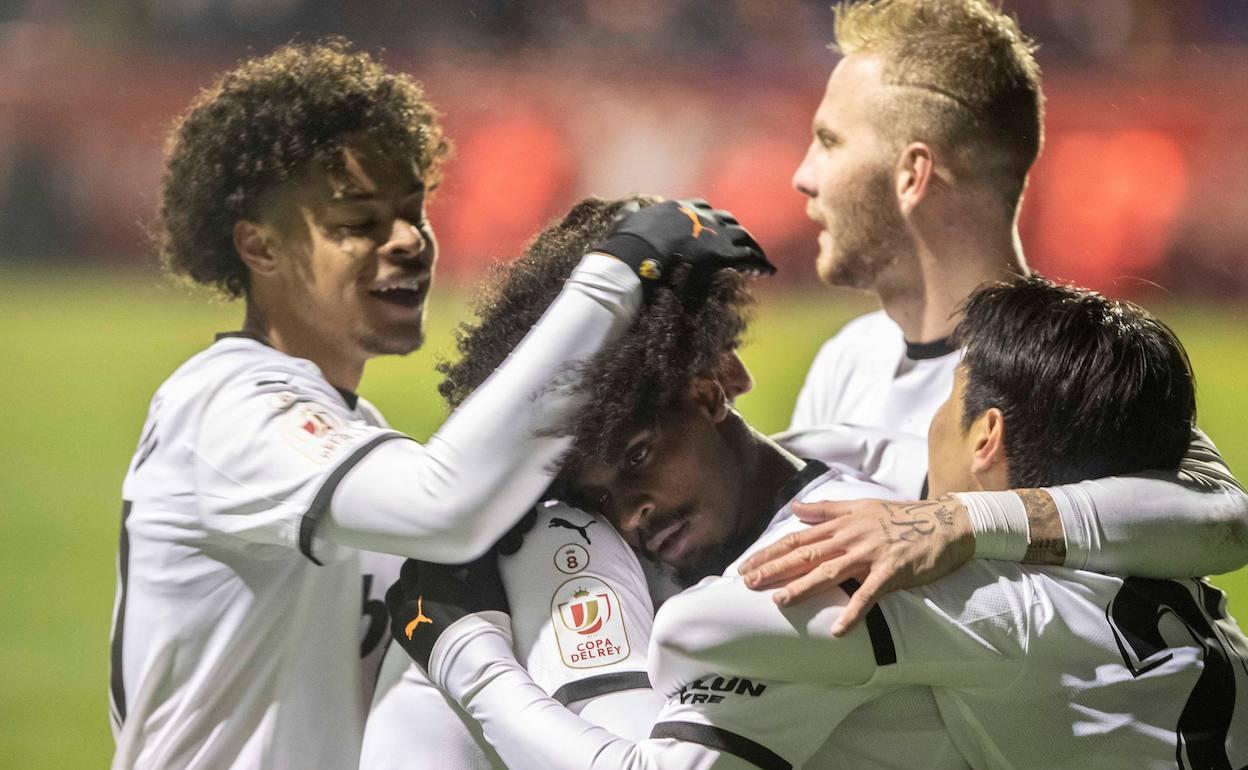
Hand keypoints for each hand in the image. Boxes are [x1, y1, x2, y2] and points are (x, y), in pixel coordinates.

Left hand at [385, 552, 509, 669]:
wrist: (471, 664)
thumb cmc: (483, 623)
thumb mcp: (489, 586)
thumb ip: (481, 561)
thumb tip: (481, 547)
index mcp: (432, 579)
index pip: (427, 554)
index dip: (437, 550)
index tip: (446, 552)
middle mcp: (412, 594)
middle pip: (409, 570)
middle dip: (421, 566)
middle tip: (435, 568)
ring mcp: (403, 616)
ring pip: (395, 590)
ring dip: (406, 585)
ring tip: (420, 588)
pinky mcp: (402, 636)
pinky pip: (394, 614)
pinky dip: (403, 607)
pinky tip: (415, 610)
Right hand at [594, 199, 774, 285]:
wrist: (634, 258)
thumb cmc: (626, 244)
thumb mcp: (626, 220)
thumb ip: (630, 212)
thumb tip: (629, 206)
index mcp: (678, 208)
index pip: (701, 208)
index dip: (711, 219)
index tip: (716, 229)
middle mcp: (699, 216)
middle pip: (727, 219)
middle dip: (736, 232)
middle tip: (745, 244)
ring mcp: (712, 232)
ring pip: (742, 236)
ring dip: (753, 247)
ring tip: (760, 259)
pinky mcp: (721, 253)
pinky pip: (748, 257)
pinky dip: (759, 263)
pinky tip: (766, 271)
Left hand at [737, 496, 974, 635]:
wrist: (945, 521)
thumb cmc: (902, 516)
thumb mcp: (861, 506)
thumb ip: (826, 509)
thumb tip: (795, 507)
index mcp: (841, 524)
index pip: (798, 539)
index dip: (770, 552)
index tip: (746, 565)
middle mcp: (850, 537)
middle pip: (806, 554)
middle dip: (775, 568)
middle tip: (748, 583)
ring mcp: (870, 553)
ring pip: (830, 571)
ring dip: (804, 587)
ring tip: (780, 602)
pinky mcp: (892, 570)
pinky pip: (870, 593)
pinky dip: (854, 611)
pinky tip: (839, 629)